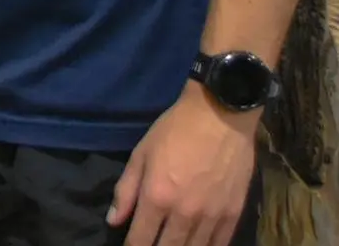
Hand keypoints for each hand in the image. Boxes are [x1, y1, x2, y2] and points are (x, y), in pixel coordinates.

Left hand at [107, 85, 257, 245]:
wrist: (220, 116)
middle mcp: (184, 214)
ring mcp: (212, 217)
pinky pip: (220, 244)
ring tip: (171, 245)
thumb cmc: (174, 131)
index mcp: (157, 198)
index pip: (141, 239)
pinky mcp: (234, 214)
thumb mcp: (141, 155)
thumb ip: (126, 190)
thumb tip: (114, 221)